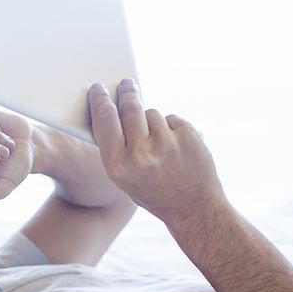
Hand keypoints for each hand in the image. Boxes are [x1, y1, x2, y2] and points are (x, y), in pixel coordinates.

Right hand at [88, 79, 226, 226]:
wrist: (194, 208)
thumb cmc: (153, 192)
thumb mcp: (124, 178)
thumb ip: (116, 149)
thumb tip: (111, 111)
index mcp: (117, 166)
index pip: (104, 122)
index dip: (100, 101)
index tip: (98, 88)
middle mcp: (139, 154)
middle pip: (129, 108)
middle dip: (127, 92)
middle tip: (126, 83)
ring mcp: (166, 144)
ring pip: (152, 113)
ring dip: (153, 121)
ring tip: (160, 144)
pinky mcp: (189, 136)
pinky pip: (172, 120)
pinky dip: (173, 129)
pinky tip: (176, 148)